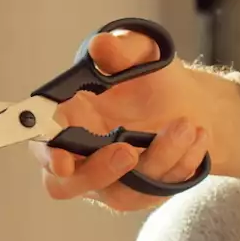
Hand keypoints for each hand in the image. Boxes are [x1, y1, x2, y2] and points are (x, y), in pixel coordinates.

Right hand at [32, 29, 239, 210]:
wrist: (193, 106)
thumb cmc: (154, 82)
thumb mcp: (144, 55)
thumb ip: (121, 50)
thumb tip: (101, 45)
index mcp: (65, 122)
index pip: (42, 144)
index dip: (46, 155)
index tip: (63, 161)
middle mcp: (80, 157)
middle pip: (66, 186)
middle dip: (96, 173)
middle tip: (128, 151)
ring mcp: (110, 181)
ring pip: (120, 193)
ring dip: (156, 161)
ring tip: (186, 126)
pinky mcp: (140, 195)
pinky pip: (154, 194)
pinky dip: (179, 165)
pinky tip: (197, 137)